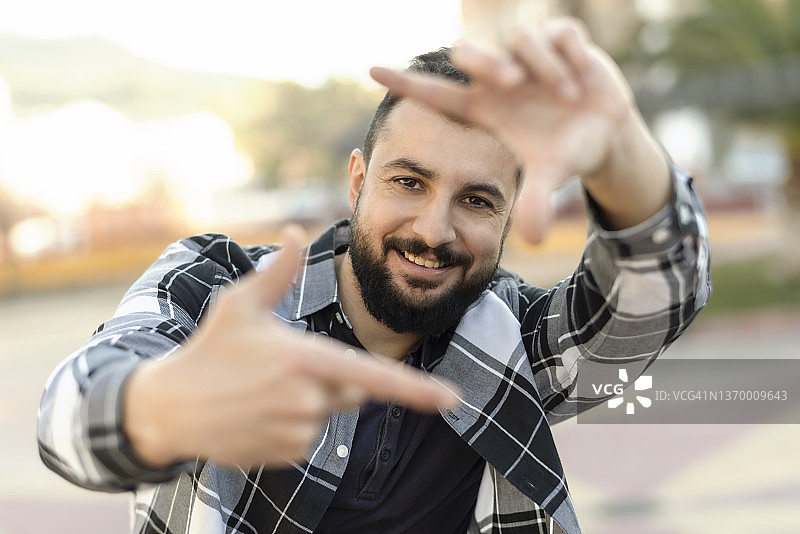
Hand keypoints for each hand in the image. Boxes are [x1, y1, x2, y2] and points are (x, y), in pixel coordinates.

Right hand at [124, 227, 458, 468]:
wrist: (169, 408)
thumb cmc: (209, 349)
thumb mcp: (240, 302)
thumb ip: (279, 270)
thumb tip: (297, 230)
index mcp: (304, 359)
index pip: (372, 377)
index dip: (416, 390)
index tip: (452, 400)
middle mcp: (306, 400)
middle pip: (351, 389)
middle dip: (332, 376)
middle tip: (283, 366)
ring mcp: (296, 431)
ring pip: (329, 413)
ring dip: (311, 401)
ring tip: (264, 390)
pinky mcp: (286, 454)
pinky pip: (310, 436)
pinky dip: (296, 423)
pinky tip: (260, 412)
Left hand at [370, 17, 669, 241]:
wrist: (606, 134)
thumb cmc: (565, 152)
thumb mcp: (551, 176)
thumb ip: (537, 202)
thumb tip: (533, 240)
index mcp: (486, 108)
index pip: (436, 93)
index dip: (405, 83)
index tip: (370, 70)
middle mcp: (501, 79)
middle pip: (470, 54)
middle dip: (488, 62)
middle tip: (515, 83)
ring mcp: (530, 57)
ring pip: (520, 40)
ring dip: (545, 67)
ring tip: (568, 95)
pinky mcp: (563, 40)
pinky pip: (560, 34)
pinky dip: (572, 56)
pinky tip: (582, 79)